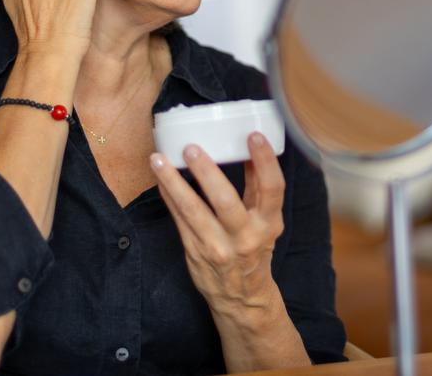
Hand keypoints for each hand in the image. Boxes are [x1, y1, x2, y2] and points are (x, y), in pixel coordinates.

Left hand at [152, 133, 285, 315]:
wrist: (241, 297)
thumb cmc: (255, 250)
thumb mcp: (266, 221)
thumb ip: (258, 186)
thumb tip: (247, 148)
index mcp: (268, 223)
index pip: (271, 189)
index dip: (264, 161)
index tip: (253, 135)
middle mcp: (244, 236)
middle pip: (225, 201)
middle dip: (206, 172)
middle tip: (191, 148)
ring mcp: (217, 246)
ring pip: (192, 210)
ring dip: (173, 182)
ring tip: (159, 159)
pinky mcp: (195, 251)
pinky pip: (178, 219)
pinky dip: (168, 195)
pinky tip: (160, 177)